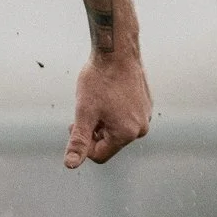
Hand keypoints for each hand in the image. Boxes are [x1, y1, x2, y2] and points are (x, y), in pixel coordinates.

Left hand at [66, 53, 150, 167]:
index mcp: (127, 134)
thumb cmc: (99, 80)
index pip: (99, 155)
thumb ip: (78, 141)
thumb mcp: (84, 113)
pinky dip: (114, 111)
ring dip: (103, 121)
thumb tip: (70, 165)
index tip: (75, 125)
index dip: (83, 143)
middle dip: (94, 131)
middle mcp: (141, 128)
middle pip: (109, 142)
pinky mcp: (146, 104)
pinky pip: (126, 117)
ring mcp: (146, 115)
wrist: (117, 51)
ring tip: (97, 101)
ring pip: (116, 129)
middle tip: (84, 111)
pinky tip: (108, 94)